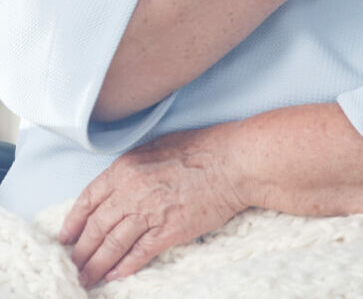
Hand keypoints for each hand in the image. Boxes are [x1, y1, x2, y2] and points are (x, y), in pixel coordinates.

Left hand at [58, 123, 246, 287]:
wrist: (234, 161)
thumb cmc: (202, 148)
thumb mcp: (158, 146)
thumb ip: (134, 167)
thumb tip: (119, 186)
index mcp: (127, 167)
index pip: (88, 199)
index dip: (74, 222)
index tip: (66, 237)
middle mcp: (132, 191)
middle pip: (96, 228)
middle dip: (81, 251)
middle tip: (73, 265)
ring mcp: (150, 213)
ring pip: (112, 245)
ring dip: (96, 266)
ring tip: (87, 279)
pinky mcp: (169, 231)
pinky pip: (139, 254)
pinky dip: (125, 267)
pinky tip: (116, 275)